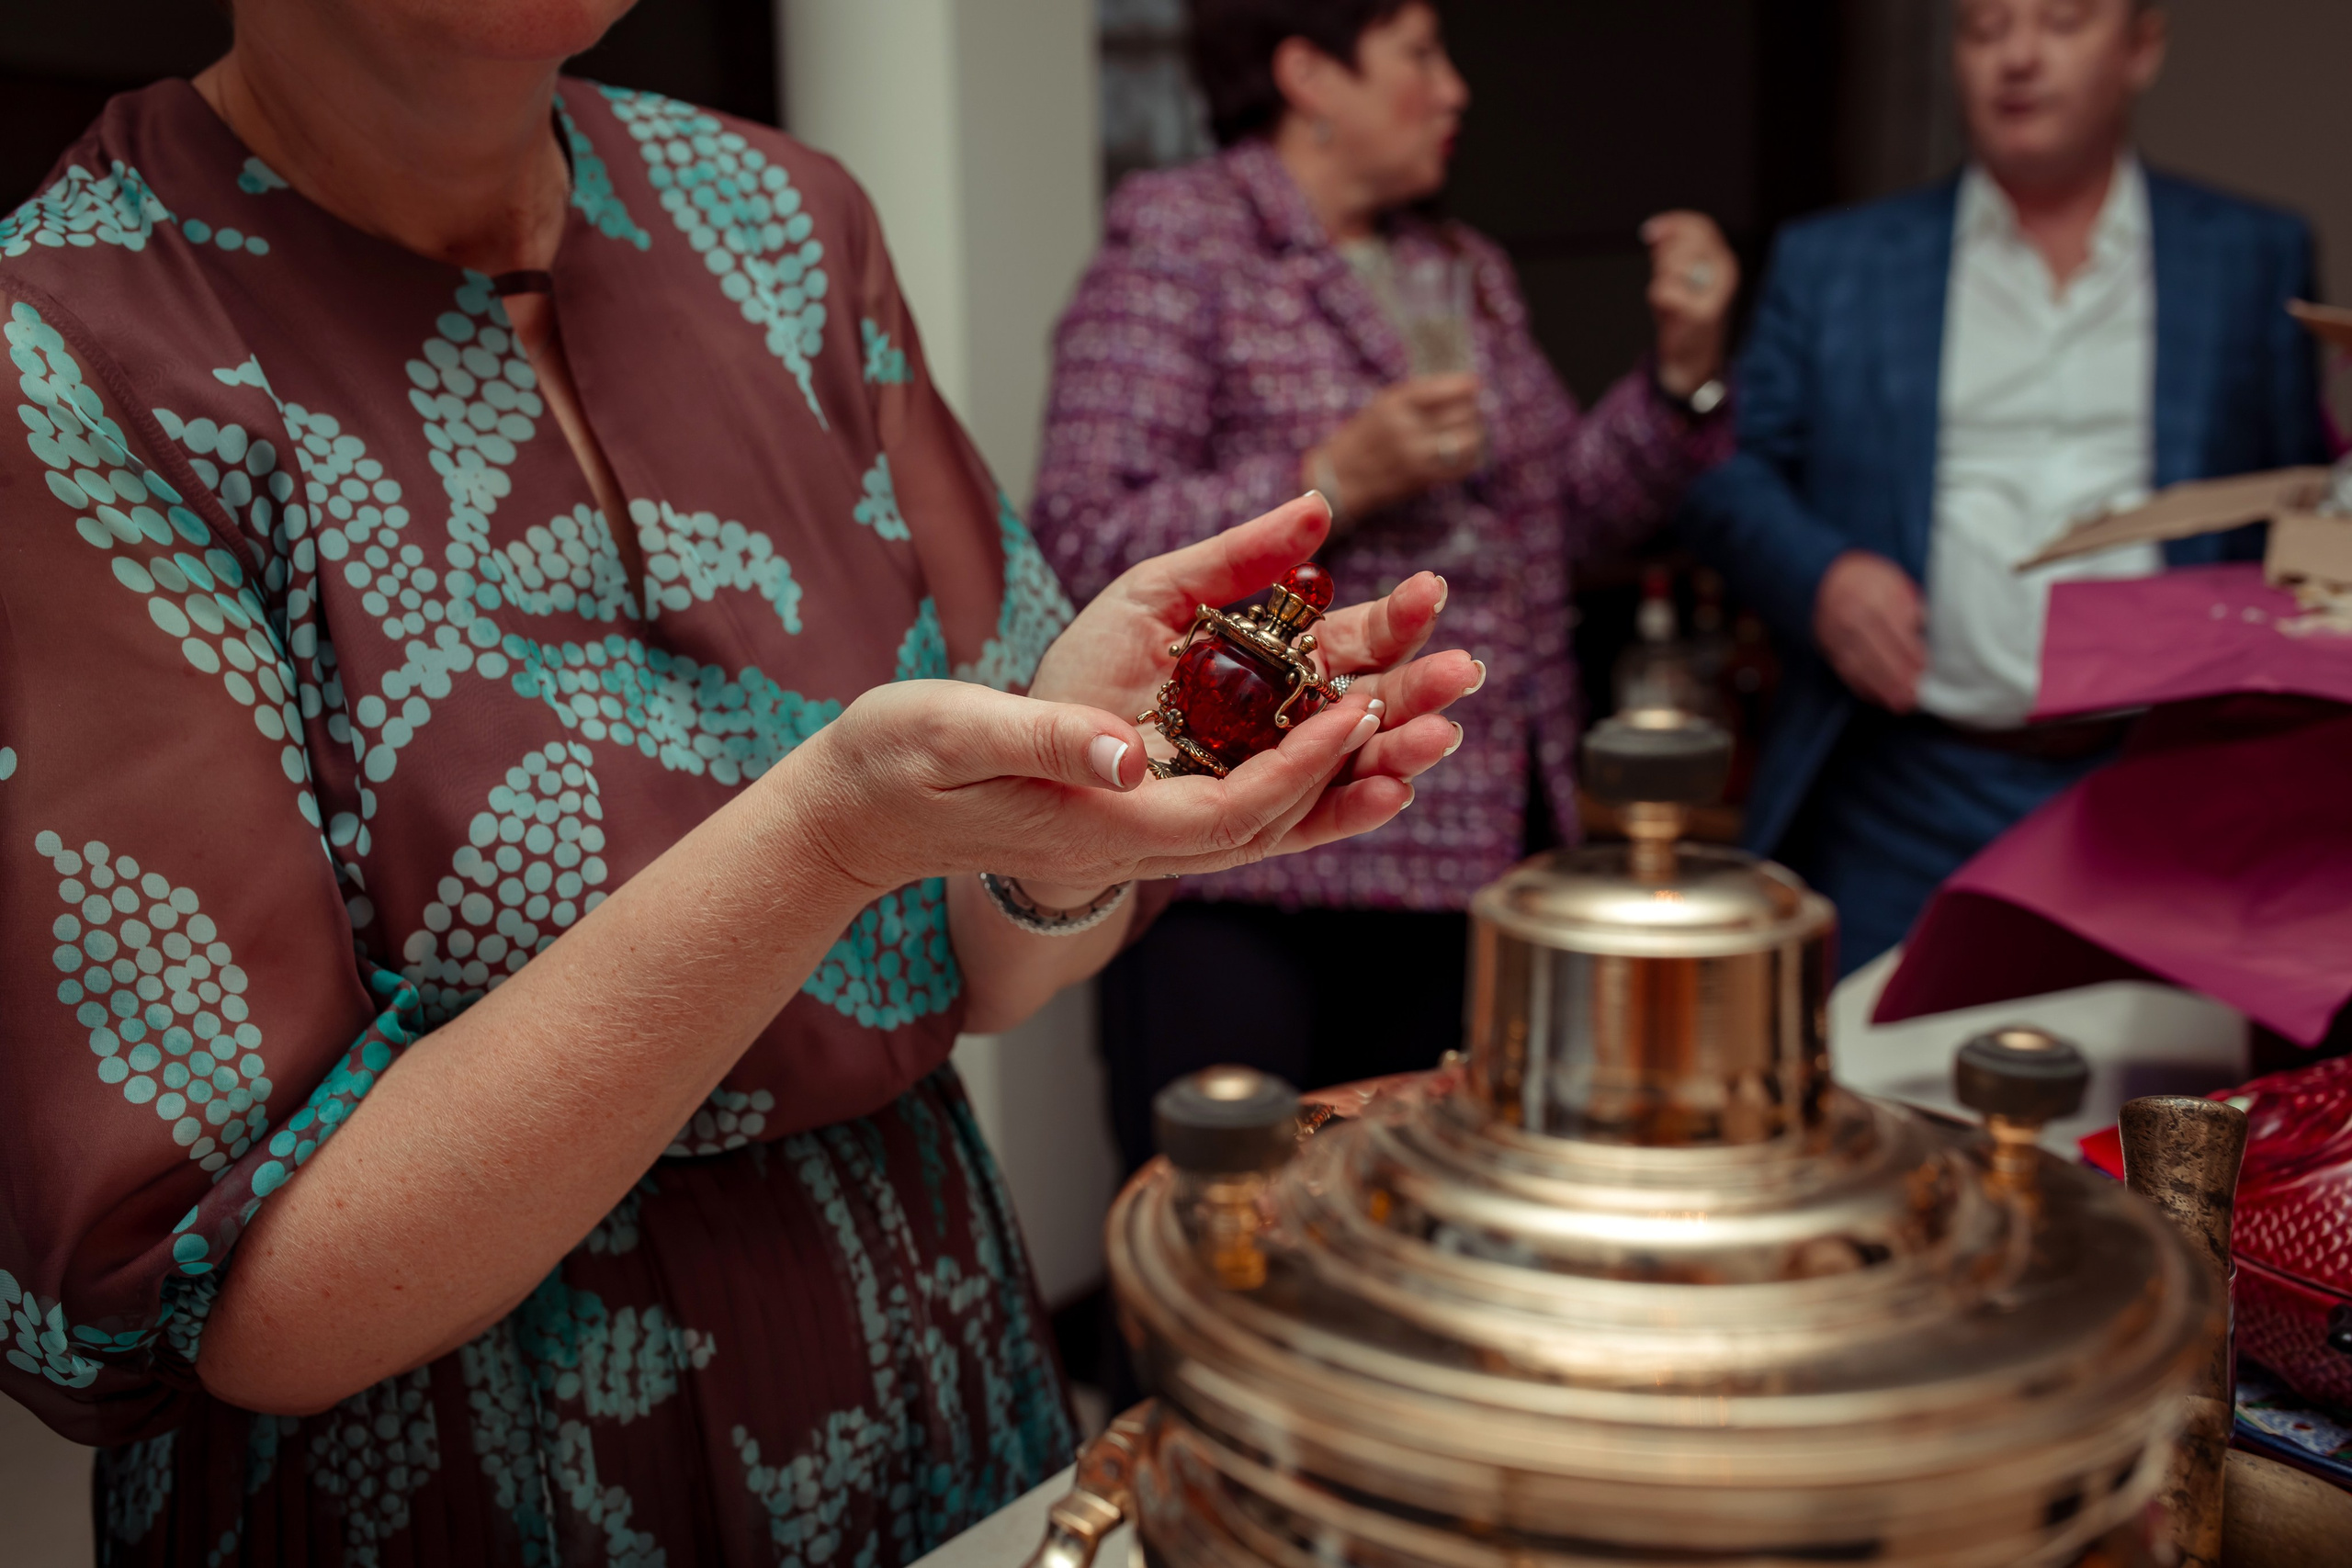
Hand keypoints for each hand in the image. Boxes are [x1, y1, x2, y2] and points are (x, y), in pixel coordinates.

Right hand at [791, 673, 1397, 907]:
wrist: (859, 812)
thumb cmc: (896, 764)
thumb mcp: (958, 734)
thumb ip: (1046, 741)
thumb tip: (1128, 754)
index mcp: (1109, 827)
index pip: (1239, 809)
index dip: (1309, 765)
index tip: (1361, 709)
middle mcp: (1139, 840)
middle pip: (1281, 821)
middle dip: (1364, 772)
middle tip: (1441, 714)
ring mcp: (1138, 830)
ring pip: (1271, 816)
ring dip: (1350, 776)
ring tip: (1427, 729)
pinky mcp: (1132, 807)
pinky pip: (1239, 799)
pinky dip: (1300, 772)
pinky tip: (1341, 734)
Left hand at [1030, 491, 1476, 858]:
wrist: (1019, 755)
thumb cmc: (1088, 675)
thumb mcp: (1158, 596)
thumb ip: (1239, 558)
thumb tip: (1319, 507)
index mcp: (1274, 665)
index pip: (1352, 643)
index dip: (1395, 621)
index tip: (1431, 590)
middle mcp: (1280, 727)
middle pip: (1368, 708)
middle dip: (1417, 691)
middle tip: (1462, 670)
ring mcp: (1260, 780)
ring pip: (1348, 769)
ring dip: (1398, 752)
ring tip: (1437, 734)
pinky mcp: (1231, 830)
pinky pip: (1300, 826)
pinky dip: (1344, 810)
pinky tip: (1389, 792)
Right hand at [1310, 373, 1485, 518]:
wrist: (1336, 479)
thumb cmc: (1362, 438)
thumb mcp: (1381, 405)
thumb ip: (1417, 396)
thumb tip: (1466, 386)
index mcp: (1394, 402)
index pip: (1447, 388)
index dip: (1466, 386)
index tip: (1472, 386)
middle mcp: (1405, 427)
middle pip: (1462, 413)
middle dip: (1471, 411)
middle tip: (1469, 413)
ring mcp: (1414, 455)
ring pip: (1467, 440)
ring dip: (1474, 435)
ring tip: (1469, 434)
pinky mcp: (1421, 479)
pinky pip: (1462, 467)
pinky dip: (1469, 459)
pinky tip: (1463, 455)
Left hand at [1642, 211, 1737, 397]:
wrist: (1692, 360)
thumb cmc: (1684, 314)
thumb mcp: (1681, 276)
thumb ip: (1673, 251)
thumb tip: (1653, 231)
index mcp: (1724, 260)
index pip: (1701, 226)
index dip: (1673, 223)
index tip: (1650, 232)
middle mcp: (1726, 271)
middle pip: (1683, 243)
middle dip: (1663, 258)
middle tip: (1664, 279)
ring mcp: (1716, 292)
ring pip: (1672, 266)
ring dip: (1661, 280)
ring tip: (1670, 298)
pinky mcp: (1701, 313)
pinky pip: (1663, 290)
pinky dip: (1657, 300)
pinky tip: (1668, 312)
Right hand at [1814, 550, 1925, 712]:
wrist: (1828, 576)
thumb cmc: (1871, 581)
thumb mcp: (1895, 580)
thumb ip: (1910, 602)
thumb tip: (1923, 624)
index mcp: (1872, 595)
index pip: (1891, 626)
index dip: (1907, 649)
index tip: (1923, 668)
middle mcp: (1850, 614)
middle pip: (1874, 648)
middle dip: (1895, 675)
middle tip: (1912, 696)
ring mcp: (1835, 631)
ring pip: (1859, 663)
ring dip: (1880, 686)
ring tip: (1899, 704)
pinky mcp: (1827, 645)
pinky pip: (1844, 668)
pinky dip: (1861, 685)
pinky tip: (1877, 697)